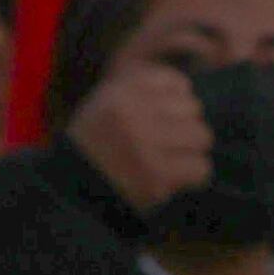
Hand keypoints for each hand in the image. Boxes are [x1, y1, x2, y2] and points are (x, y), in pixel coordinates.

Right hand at [64, 59, 211, 208]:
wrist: (72, 191)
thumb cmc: (96, 146)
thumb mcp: (105, 104)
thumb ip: (141, 91)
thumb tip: (188, 90)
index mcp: (119, 92)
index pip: (177, 83)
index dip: (177, 104)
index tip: (164, 120)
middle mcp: (132, 113)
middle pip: (194, 109)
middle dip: (184, 128)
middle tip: (166, 146)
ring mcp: (145, 144)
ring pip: (201, 137)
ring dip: (190, 152)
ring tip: (169, 162)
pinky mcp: (157, 175)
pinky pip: (201, 167)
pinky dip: (193, 176)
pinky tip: (173, 179)